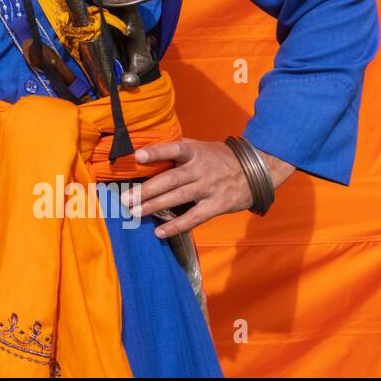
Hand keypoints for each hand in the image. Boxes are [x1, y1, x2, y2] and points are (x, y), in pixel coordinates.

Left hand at [119, 137, 262, 238]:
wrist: (256, 170)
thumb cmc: (219, 159)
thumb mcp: (200, 148)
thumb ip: (178, 153)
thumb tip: (146, 156)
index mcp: (194, 152)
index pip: (173, 150)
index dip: (156, 152)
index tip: (138, 156)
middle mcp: (201, 169)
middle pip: (170, 179)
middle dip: (145, 190)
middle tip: (125, 199)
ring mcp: (209, 188)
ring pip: (178, 198)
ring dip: (154, 207)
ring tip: (135, 213)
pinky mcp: (217, 205)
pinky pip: (194, 217)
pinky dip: (176, 225)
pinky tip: (160, 232)